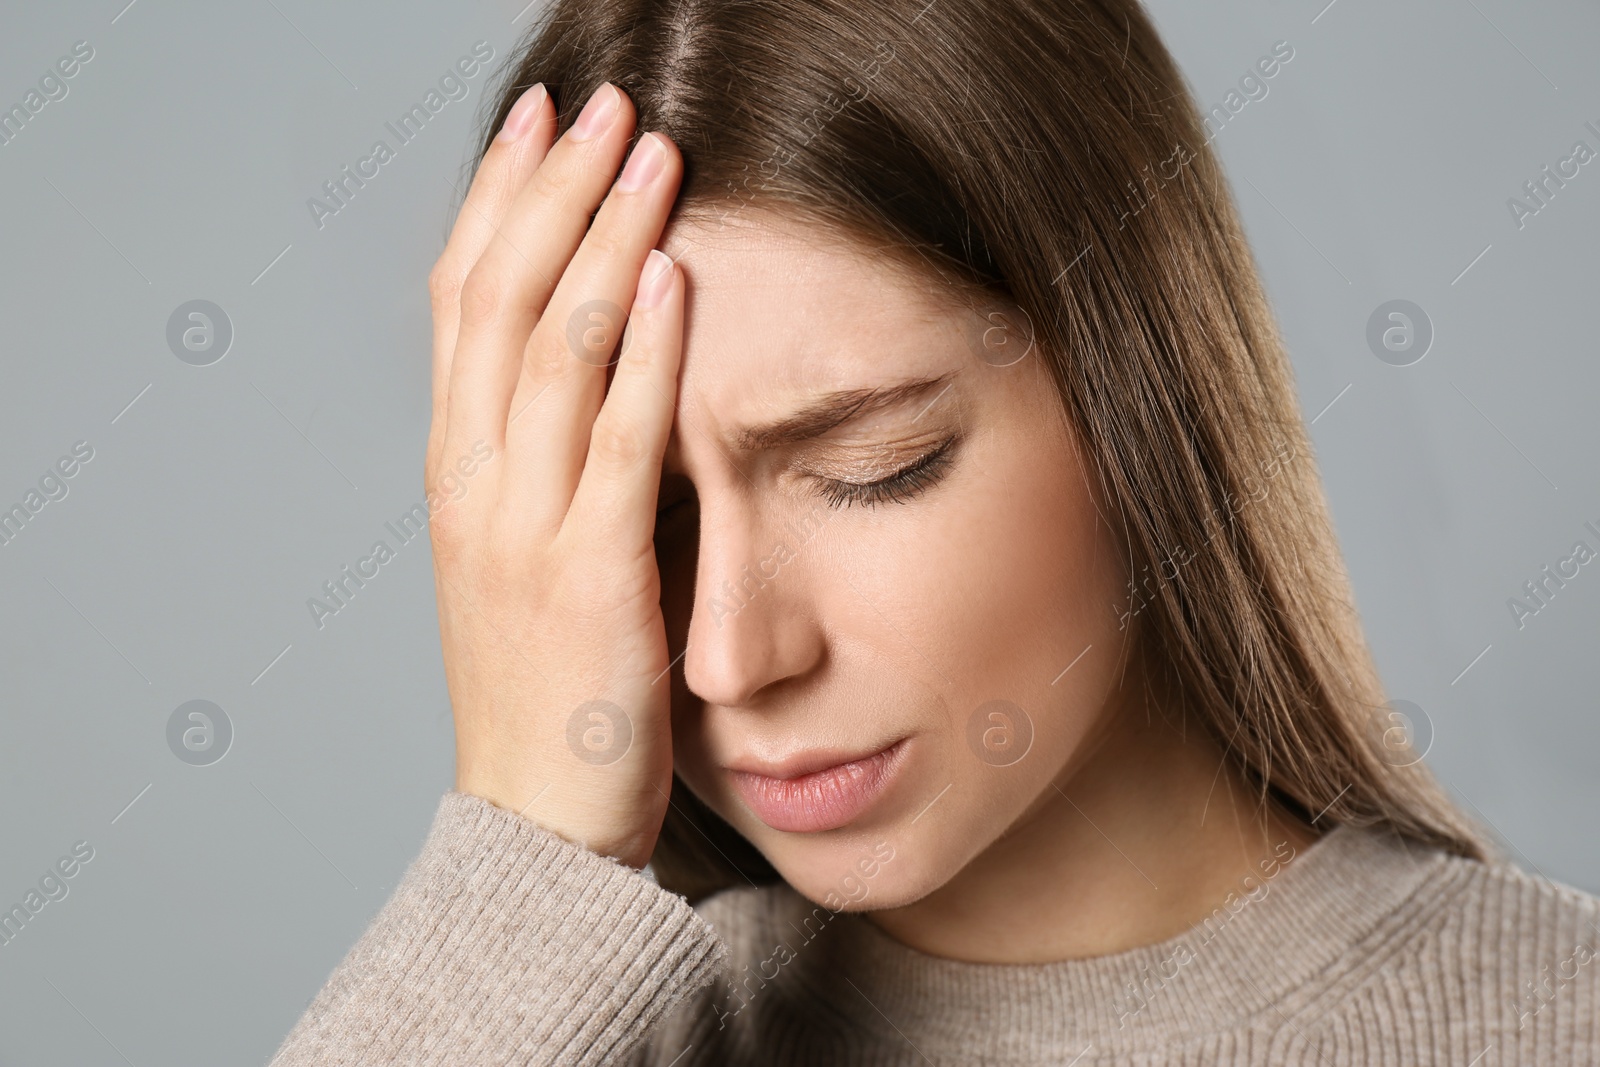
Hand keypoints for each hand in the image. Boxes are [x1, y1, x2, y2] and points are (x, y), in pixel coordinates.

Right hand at [423, 81, 684, 868]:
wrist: (537, 826)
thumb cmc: (548, 693)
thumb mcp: (524, 562)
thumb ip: (549, 469)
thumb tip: (616, 374)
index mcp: (457, 473)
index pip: (462, 305)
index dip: (496, 206)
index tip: (535, 127)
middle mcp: (473, 483)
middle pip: (500, 300)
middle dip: (549, 191)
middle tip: (598, 102)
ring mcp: (522, 526)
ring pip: (552, 348)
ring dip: (602, 238)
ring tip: (647, 150)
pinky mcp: (587, 574)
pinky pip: (617, 439)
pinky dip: (647, 349)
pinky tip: (676, 273)